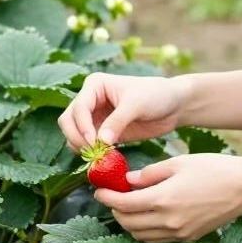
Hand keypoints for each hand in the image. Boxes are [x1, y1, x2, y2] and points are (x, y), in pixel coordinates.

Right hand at [58, 72, 187, 154]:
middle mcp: (90, 100)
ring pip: (73, 135)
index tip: (94, 141)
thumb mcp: (136, 104)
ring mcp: (94, 117)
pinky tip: (106, 157)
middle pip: (68, 121)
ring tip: (102, 155)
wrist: (173, 106)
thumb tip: (99, 142)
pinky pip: (87, 145)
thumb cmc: (157, 95)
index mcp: (95, 85)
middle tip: (94, 151)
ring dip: (82, 147)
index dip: (82, 126)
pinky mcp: (102, 132)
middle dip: (77, 137)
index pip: (78, 108)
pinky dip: (92, 152)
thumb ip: (117, 122)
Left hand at [93, 153, 241, 242]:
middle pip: (127, 223)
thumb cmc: (215, 169)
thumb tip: (128, 181)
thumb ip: (150, 173)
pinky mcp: (187, 238)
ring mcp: (178, 233)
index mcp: (163, 199)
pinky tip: (149, 217)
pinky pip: (157, 240)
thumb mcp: (180, 162)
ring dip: (129, 223)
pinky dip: (146, 231)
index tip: (100, 190)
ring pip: (140, 235)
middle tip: (113, 197)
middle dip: (115, 210)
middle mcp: (167, 221)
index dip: (107, 197)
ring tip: (129, 207)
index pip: (122, 203)